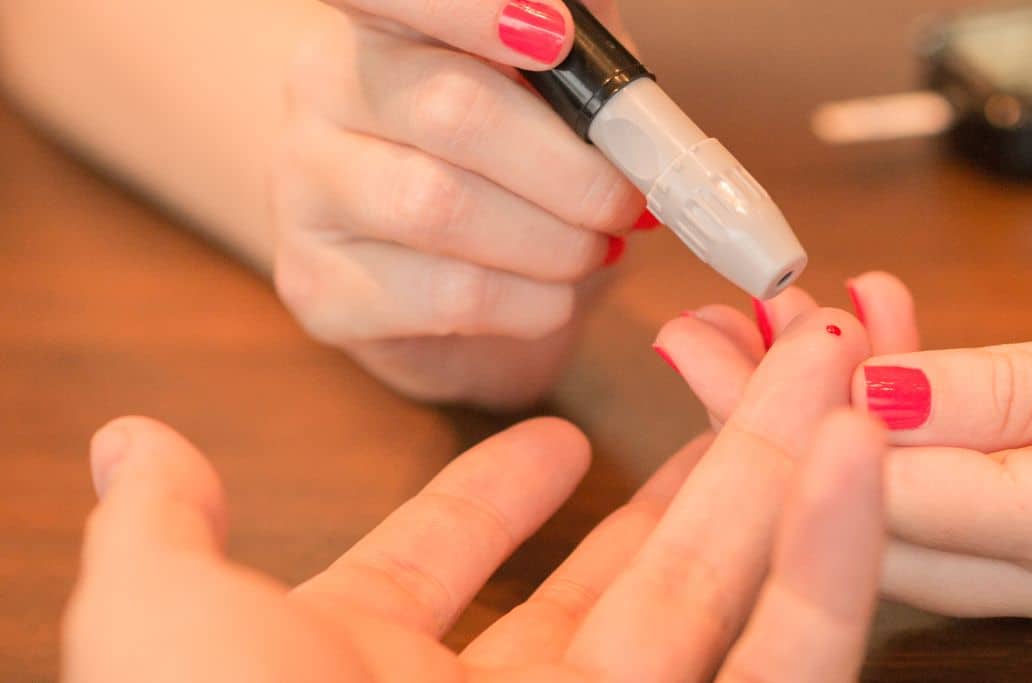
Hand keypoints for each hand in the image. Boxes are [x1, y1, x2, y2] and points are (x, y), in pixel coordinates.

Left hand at [66, 313, 886, 680]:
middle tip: (751, 365)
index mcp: (371, 678)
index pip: (447, 567)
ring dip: (785, 477)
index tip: (556, 438)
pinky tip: (856, 450)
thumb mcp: (169, 630)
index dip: (494, 497)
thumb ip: (166, 536)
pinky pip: (793, 662)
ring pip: (724, 594)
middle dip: (691, 461)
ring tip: (835, 367)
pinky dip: (833, 557)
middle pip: (624, 571)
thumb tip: (135, 442)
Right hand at [271, 0, 650, 407]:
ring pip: (440, 208)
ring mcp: (305, 191)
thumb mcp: (560, 84)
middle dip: (570, 168)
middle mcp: (323, 89)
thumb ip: (587, 48)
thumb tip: (622, 55)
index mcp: (382, 19)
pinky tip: (555, 295)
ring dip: (555, 241)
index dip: (470, 9)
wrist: (459, 285)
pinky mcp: (320, 289)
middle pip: (452, 110)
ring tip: (597, 247)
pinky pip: (447, 296)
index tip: (557, 38)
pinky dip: (532, 302)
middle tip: (625, 200)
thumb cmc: (519, 162)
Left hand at [667, 269, 1031, 640]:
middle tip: (708, 339)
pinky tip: (895, 386)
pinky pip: (986, 528)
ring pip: (927, 532)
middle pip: (884, 527)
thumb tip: (877, 395)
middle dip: (783, 435)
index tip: (722, 338)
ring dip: (847, 443)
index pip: (892, 492)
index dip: (790, 417)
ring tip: (774, 345)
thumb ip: (1024, 386)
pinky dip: (925, 463)